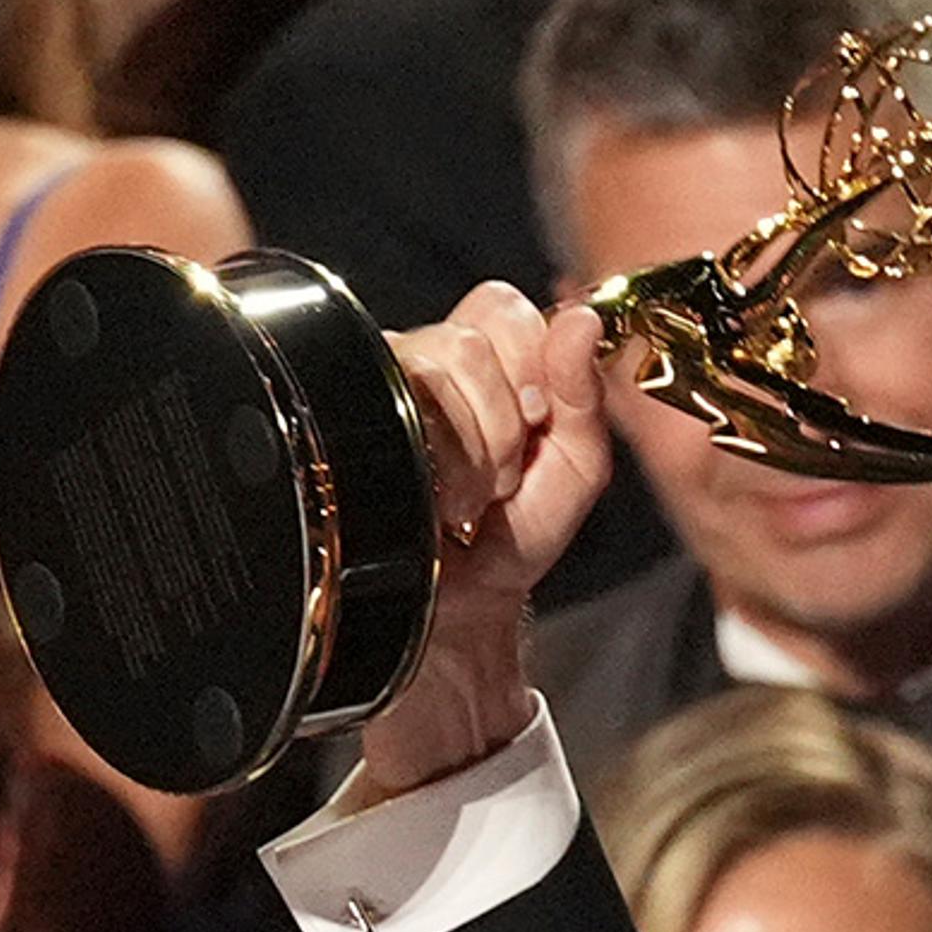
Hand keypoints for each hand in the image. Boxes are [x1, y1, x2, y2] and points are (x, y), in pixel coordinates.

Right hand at [360, 285, 611, 796]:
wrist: (453, 625)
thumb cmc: (506, 546)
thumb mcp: (573, 475)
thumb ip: (587, 398)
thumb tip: (581, 321)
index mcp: (474, 363)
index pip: (499, 306)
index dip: (529, 364)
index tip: (534, 428)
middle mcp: (415, 366)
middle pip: (468, 336)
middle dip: (505, 421)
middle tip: (498, 480)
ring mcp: (371, 393)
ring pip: (436, 364)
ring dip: (473, 447)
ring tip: (462, 501)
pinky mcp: (344, 425)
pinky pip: (398, 405)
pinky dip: (438, 463)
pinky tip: (432, 506)